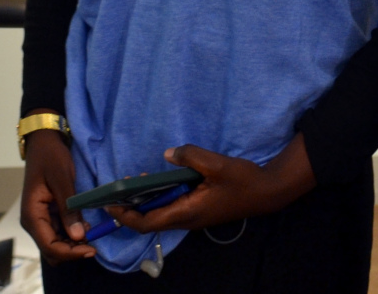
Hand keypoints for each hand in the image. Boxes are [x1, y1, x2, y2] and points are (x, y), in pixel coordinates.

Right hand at [20, 127, 95, 264]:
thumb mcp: (62, 179)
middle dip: (72, 251)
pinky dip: (72, 235)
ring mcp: (40, 219)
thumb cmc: (51, 157)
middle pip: (51, 250)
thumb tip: (79, 236)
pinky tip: (85, 225)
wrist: (44, 142)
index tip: (91, 249)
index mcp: (32, 214)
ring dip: (73, 245)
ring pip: (55, 244)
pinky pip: (59, 233)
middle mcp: (33, 221)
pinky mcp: (48, 215)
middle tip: (94, 243)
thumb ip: (69, 208)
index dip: (70, 253)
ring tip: (92, 233)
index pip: (49, 246)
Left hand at [108, 137, 315, 234]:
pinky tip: (158, 181)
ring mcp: (194, 216)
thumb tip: (167, 155)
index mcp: (188, 212)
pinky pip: (172, 208)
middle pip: (150, 221)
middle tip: (116, 190)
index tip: (110, 203)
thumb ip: (190, 157)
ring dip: (144, 203)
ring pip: (161, 215)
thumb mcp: (217, 164)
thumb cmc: (242, 180)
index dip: (126, 215)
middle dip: (130, 209)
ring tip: (133, 183)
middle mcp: (187, 219)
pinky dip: (159, 198)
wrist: (267, 192)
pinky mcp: (199, 210)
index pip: (148, 222)